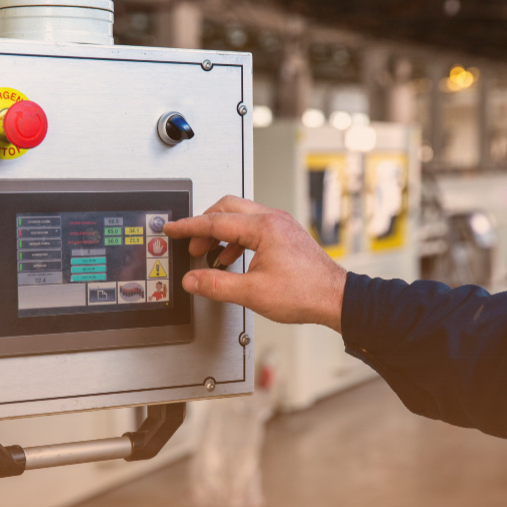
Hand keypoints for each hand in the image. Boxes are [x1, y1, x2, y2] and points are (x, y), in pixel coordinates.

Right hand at [163, 196, 346, 332]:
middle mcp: (273, 220)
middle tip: (190, 243)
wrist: (335, 297)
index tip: (172, 228)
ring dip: (221, 232)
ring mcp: (281, 225)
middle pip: (227, 208)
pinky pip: (253, 226)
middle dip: (204, 224)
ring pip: (240, 216)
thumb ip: (217, 285)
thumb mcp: (252, 293)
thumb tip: (193, 280)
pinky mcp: (286, 234)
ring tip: (209, 253)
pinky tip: (232, 258)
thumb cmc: (305, 292)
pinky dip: (236, 239)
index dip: (188, 226)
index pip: (215, 221)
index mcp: (264, 227)